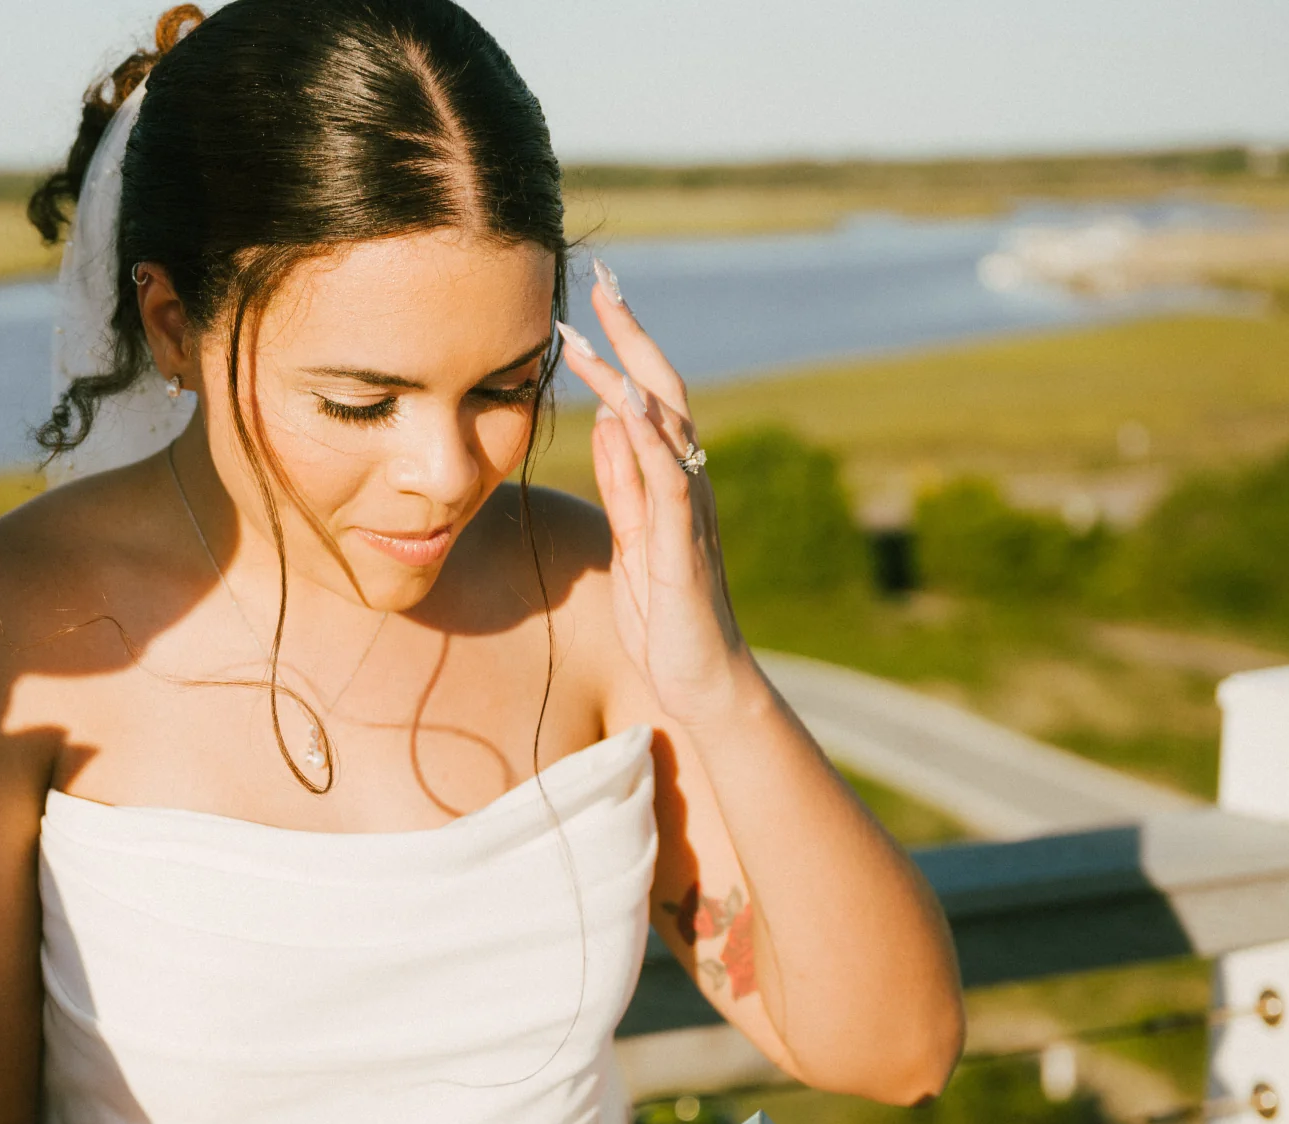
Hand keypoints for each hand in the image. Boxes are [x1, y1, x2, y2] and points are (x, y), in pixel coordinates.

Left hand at [558, 267, 746, 718]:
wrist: (700, 677)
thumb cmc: (666, 613)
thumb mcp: (632, 536)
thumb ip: (623, 480)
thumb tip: (608, 420)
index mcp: (669, 478)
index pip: (645, 396)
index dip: (620, 348)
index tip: (589, 305)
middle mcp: (687, 480)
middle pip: (662, 388)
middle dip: (631, 333)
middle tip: (602, 280)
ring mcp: (689, 506)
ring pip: (666, 421)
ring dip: (632, 370)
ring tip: (602, 324)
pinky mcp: (682, 540)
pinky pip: (666, 477)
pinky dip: (648, 435)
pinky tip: (625, 402)